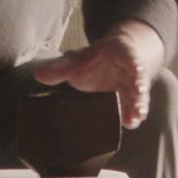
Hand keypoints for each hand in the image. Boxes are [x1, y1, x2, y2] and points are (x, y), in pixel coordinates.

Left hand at [33, 20, 164, 128]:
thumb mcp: (78, 59)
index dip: (134, 63)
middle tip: (138, 97)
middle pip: (138, 80)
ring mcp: (132, 87)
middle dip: (138, 90)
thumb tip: (39, 74)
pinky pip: (132, 109)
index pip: (130, 56)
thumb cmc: (94, 60)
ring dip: (137, 107)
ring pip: (138, 97)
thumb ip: (61, 68)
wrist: (107, 63)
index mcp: (122, 53)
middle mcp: (131, 71)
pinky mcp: (129, 101)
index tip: (137, 69)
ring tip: (134, 119)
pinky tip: (130, 124)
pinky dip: (131, 116)